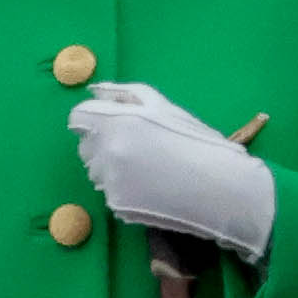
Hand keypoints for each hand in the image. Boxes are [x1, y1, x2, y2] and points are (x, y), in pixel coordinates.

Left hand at [70, 82, 277, 264]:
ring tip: (148, 168)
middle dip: (104, 144)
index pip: (78, 118)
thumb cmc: (194, 139)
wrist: (218, 186)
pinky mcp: (117, 205)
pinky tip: (152, 187)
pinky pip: (111, 192)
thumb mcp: (161, 105)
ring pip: (97, 171)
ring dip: (112, 167)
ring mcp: (109, 181)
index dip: (94, 119)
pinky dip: (125, 189)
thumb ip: (122, 94)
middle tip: (139, 147)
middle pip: (86, 146)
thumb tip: (94, 91)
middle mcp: (106, 151)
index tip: (114, 125)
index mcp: (115, 121)